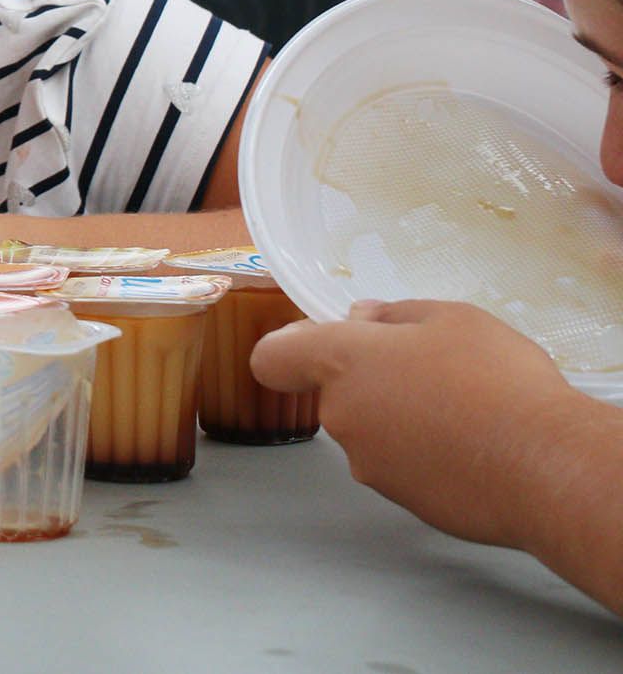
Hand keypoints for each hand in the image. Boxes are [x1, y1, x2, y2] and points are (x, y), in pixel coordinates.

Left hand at [251, 300, 577, 548]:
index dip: (292, 348)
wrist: (544, 467)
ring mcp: (367, 464)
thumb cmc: (496, 380)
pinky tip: (472, 446)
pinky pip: (401, 465)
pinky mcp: (400, 501)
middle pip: (336, 393)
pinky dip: (424, 454)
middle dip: (372, 381)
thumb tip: (361, 320)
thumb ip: (395, 315)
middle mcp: (341, 415)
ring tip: (464, 410)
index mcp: (342, 362)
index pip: (273, 358)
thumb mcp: (453, 319)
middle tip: (432, 370)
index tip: (325, 341)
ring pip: (371, 430)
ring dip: (401, 419)